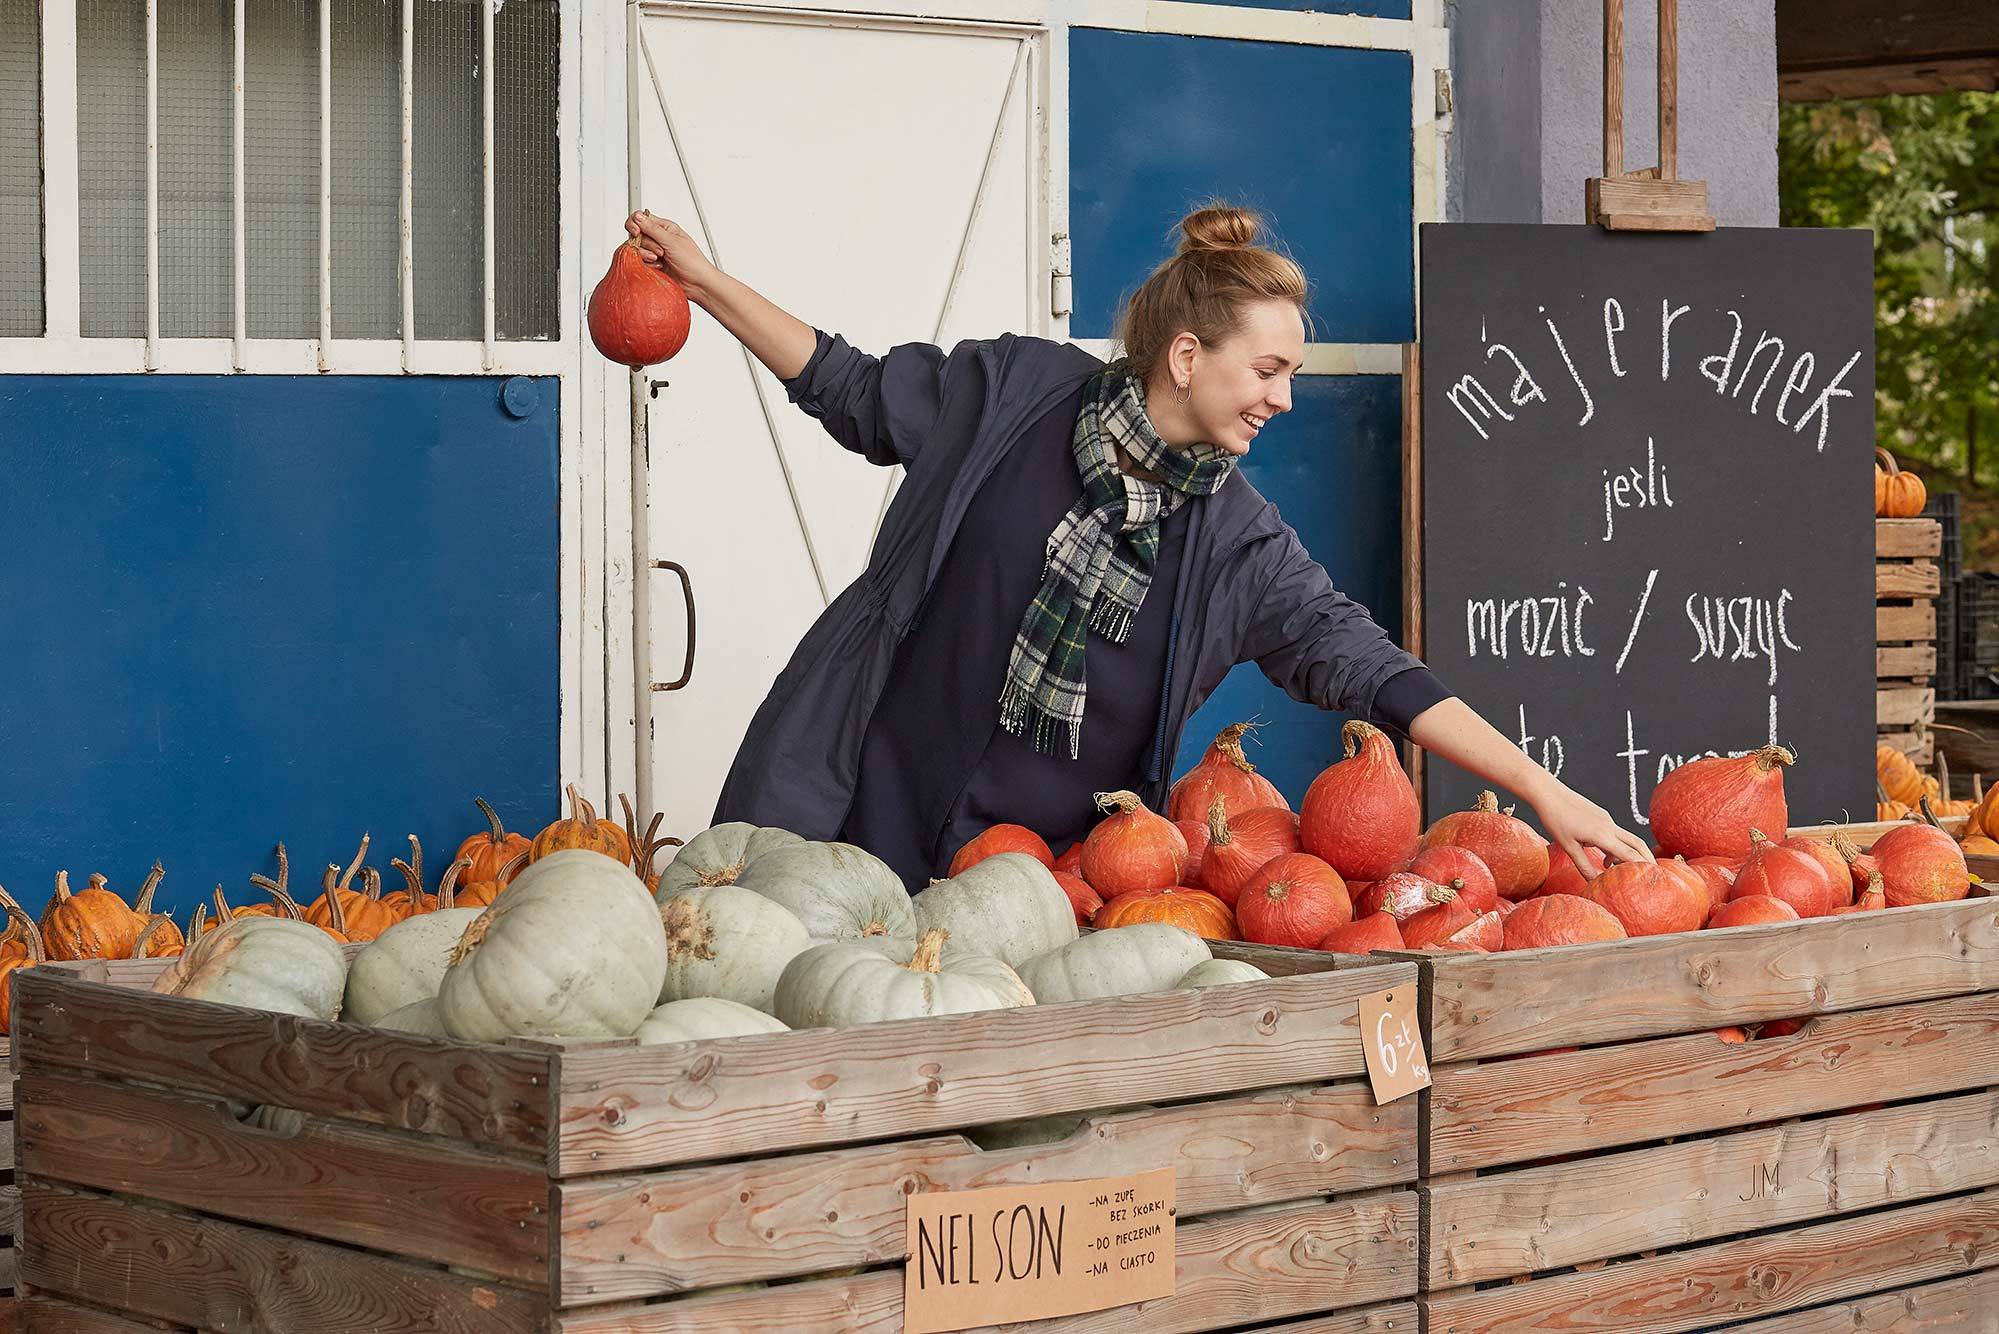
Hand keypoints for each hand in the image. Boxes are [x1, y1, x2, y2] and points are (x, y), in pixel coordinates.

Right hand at [625, 211, 720, 303]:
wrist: (697, 283)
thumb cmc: (692, 261)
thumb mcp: (672, 241)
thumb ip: (652, 229)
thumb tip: (637, 216)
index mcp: (665, 227)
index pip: (641, 218)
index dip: (634, 224)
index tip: (637, 232)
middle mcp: (658, 238)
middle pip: (636, 235)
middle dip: (646, 244)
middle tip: (660, 251)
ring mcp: (654, 251)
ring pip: (637, 249)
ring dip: (646, 255)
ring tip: (660, 260)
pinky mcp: (652, 264)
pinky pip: (639, 261)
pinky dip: (647, 264)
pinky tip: (659, 267)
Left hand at [1522, 776, 1651, 874]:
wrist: (1549, 793)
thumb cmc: (1555, 820)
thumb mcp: (1568, 847)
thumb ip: (1584, 865)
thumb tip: (1595, 882)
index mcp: (1602, 835)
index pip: (1630, 854)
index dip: (1642, 867)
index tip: (1652, 879)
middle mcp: (1609, 826)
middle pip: (1638, 844)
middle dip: (1647, 859)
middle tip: (1653, 875)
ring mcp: (1607, 819)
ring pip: (1627, 838)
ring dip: (1629, 854)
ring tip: (1618, 870)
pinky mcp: (1602, 815)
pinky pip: (1616, 833)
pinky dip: (1617, 846)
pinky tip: (1605, 856)